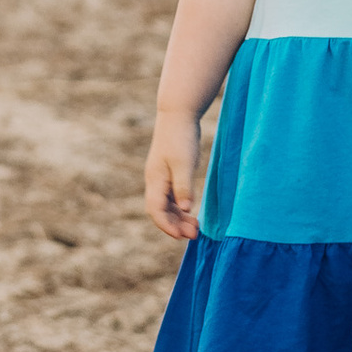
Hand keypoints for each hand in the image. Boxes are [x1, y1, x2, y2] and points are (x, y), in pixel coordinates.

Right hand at [144, 115, 200, 243]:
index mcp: (155, 180)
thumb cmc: (181, 138)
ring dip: (179, 218)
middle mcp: (155, 181)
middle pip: (160, 211)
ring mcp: (161, 178)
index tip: (182, 236)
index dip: (167, 226)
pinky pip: (171, 197)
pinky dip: (180, 207)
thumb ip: (184, 187)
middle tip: (195, 234)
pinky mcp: (169, 173)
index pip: (156, 211)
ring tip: (196, 227)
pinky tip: (192, 211)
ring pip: (166, 206)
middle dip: (175, 225)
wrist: (178, 114)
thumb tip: (184, 209)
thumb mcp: (184, 164)